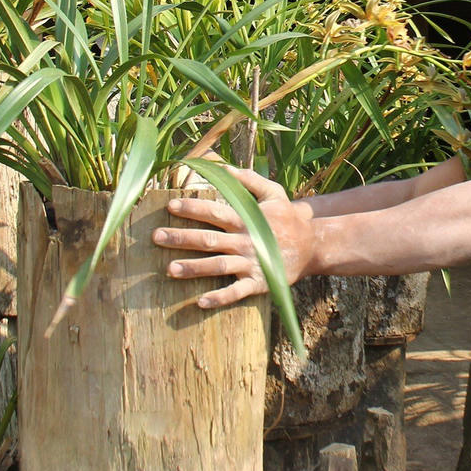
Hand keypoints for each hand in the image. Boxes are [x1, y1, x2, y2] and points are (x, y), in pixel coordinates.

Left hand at [153, 166, 313, 308]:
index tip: (170, 206)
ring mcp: (253, 263)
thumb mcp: (274, 192)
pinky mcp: (260, 282)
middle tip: (156, 237)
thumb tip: (224, 168)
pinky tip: (200, 302)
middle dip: (181, 238)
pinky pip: (237, 292)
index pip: (215, 212)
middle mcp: (246, 241)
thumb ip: (250, 180)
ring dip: (194, 268)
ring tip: (170, 269)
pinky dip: (220, 298)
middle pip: (209, 240)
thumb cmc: (288, 216)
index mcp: (247, 219)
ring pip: (218, 266)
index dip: (193, 209)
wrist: (313, 245)